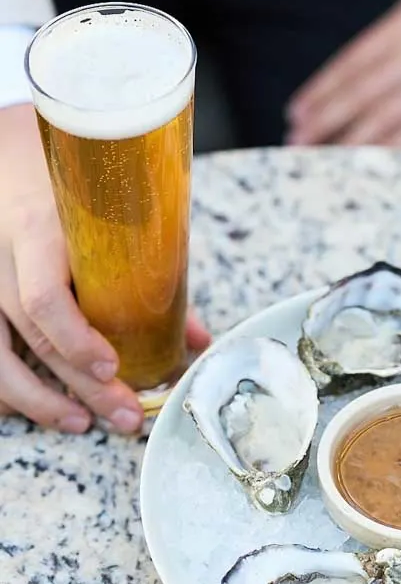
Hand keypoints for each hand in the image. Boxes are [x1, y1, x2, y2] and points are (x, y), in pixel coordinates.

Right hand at [0, 105, 209, 432]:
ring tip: (84, 423)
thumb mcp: (109, 218)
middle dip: (84, 387)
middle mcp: (1, 261)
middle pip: (35, 340)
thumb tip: (198, 339)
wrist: (6, 160)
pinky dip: (6, 391)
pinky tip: (38, 409)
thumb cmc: (67, 190)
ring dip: (40, 401)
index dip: (76, 339)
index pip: (42, 298)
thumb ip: (151, 275)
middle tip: (128, 416)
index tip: (113, 366)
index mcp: (38, 233)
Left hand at [285, 0, 400, 147]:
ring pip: (381, 120)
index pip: (351, 64)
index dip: (321, 89)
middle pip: (358, 96)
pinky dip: (389, 150)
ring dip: (346, 140)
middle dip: (323, 119)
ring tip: (316, 156)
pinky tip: (365, 162)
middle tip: (293, 139)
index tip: (296, 109)